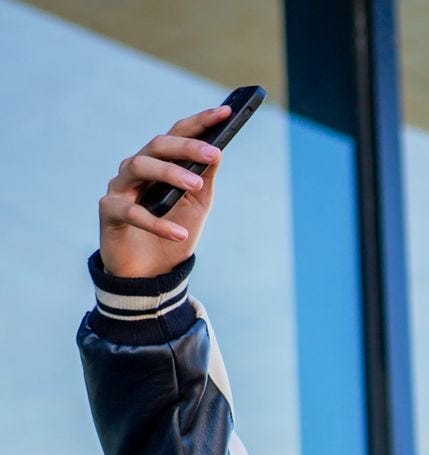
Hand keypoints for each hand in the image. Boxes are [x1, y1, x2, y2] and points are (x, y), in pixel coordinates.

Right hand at [98, 104, 230, 277]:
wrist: (149, 275)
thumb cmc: (172, 235)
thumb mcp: (195, 205)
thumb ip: (204, 179)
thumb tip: (218, 151)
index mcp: (158, 163)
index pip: (177, 134)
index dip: (200, 122)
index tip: (225, 112)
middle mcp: (136, 168)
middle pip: (157, 145)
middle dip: (187, 146)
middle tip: (214, 153)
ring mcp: (120, 187)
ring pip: (140, 165)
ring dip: (171, 173)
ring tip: (196, 184)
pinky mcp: (109, 211)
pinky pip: (132, 211)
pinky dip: (157, 223)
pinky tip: (178, 233)